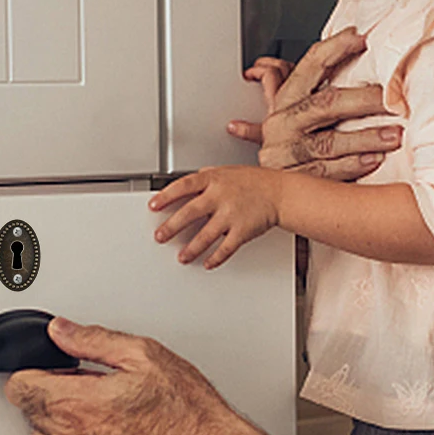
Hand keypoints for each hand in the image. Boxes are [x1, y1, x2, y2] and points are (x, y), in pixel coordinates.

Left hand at [4, 318, 277, 434]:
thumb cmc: (190, 412)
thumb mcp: (145, 355)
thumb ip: (93, 340)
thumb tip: (61, 331)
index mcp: (78, 406)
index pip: (19, 388)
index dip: (33, 373)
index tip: (52, 371)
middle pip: (29, 416)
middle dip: (51, 397)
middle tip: (87, 389)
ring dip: (60, 428)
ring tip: (99, 415)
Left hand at [149, 165, 281, 267]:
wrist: (280, 193)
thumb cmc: (254, 182)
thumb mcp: (227, 172)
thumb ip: (207, 178)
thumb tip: (188, 185)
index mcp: (214, 179)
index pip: (184, 186)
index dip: (166, 197)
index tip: (153, 206)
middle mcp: (220, 196)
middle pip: (189, 213)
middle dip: (172, 227)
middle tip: (160, 237)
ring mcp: (231, 215)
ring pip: (205, 235)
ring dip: (191, 248)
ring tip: (182, 257)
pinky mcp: (242, 231)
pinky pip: (225, 248)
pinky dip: (215, 258)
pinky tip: (207, 263)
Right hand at [228, 27, 402, 179]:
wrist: (261, 191)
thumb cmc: (287, 144)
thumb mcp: (289, 109)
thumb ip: (297, 79)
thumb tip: (312, 47)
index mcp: (284, 100)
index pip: (309, 66)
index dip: (335, 49)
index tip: (361, 38)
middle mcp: (281, 124)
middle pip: (326, 104)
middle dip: (364, 99)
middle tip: (394, 98)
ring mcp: (285, 153)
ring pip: (329, 142)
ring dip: (365, 138)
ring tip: (394, 134)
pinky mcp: (293, 180)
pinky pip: (327, 172)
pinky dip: (353, 167)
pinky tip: (374, 161)